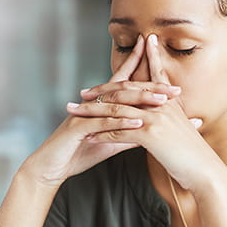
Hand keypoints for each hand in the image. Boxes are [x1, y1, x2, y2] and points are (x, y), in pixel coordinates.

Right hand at [19, 35, 184, 187]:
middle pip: (125, 89)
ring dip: (140, 100)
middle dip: (150, 86)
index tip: (162, 59)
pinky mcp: (77, 127)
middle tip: (174, 89)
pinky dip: (121, 121)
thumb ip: (130, 132)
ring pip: (116, 102)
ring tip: (162, 101)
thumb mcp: (111, 141)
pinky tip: (139, 121)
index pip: (124, 81)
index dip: (140, 66)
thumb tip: (153, 128)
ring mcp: (85, 113)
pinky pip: (102, 122)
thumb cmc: (80, 152)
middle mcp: (93, 103)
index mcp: (101, 104)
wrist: (51, 167)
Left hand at [70, 34, 221, 192]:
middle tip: (83, 92)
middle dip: (101, 90)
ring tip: (75, 112)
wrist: (206, 172)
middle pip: (126, 90)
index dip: (143, 59)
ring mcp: (156, 117)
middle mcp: (162, 104)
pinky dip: (101, 133)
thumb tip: (164, 116)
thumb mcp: (184, 131)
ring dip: (92, 111)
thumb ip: (173, 119)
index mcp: (170, 102)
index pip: (153, 74)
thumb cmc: (195, 156)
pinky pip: (118, 131)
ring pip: (116, 110)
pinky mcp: (150, 134)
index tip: (133, 48)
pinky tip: (87, 136)